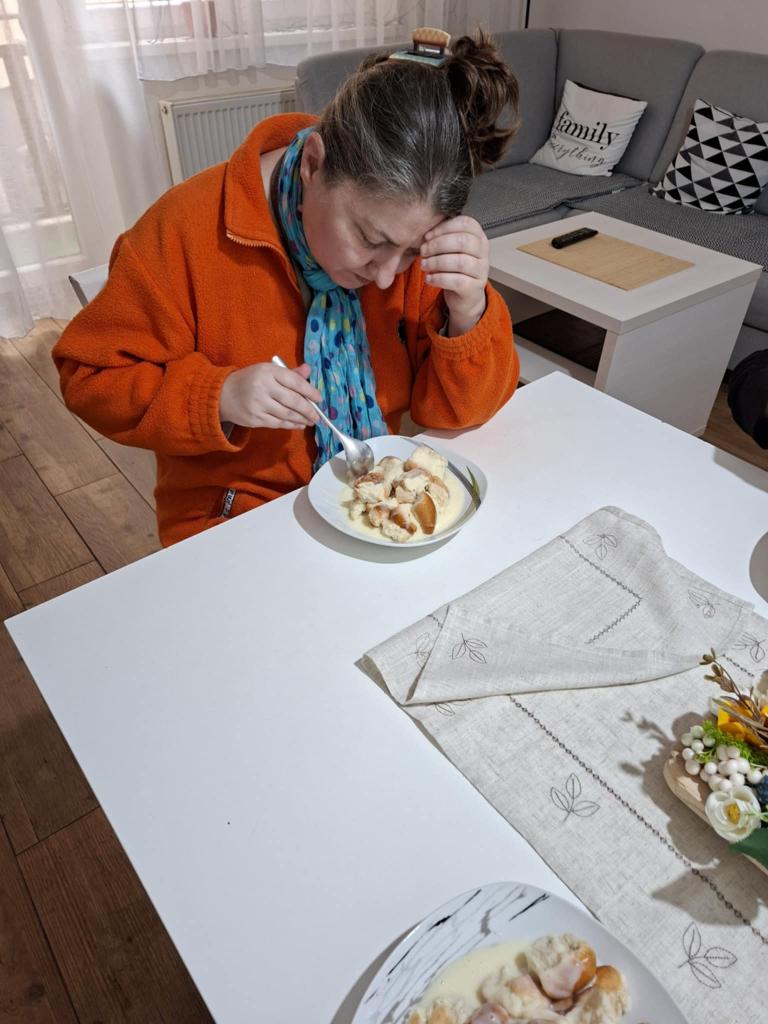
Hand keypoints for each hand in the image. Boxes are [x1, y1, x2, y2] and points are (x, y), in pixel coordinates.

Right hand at [219, 362, 320, 429]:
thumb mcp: (268, 371)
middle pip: (293, 401)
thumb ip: (289, 373)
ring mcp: (258, 404)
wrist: (222, 395)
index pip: (295, 382)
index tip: (319, 399)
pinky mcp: (255, 418)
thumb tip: (308, 370)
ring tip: (310, 421)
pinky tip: (298, 424)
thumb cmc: (250, 380)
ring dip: (301, 419)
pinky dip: (290, 425)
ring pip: (286, 414)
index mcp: (268, 371)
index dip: (310, 391)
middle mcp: (263, 387)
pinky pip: (277, 423)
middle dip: (308, 410)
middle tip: (317, 416)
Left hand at [420, 215, 488, 335]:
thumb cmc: (456, 270)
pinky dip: (439, 278)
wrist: (465, 297)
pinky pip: (457, 281)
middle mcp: (483, 253)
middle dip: (438, 244)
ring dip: (436, 262)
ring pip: (460, 262)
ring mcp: (481, 271)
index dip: (444, 227)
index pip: (466, 223)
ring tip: (424, 265)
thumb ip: (443, 238)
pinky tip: (429, 278)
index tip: (428, 236)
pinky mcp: (474, 288)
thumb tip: (425, 233)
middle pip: (463, 241)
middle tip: (424, 251)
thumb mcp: (451, 250)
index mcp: (478, 237)